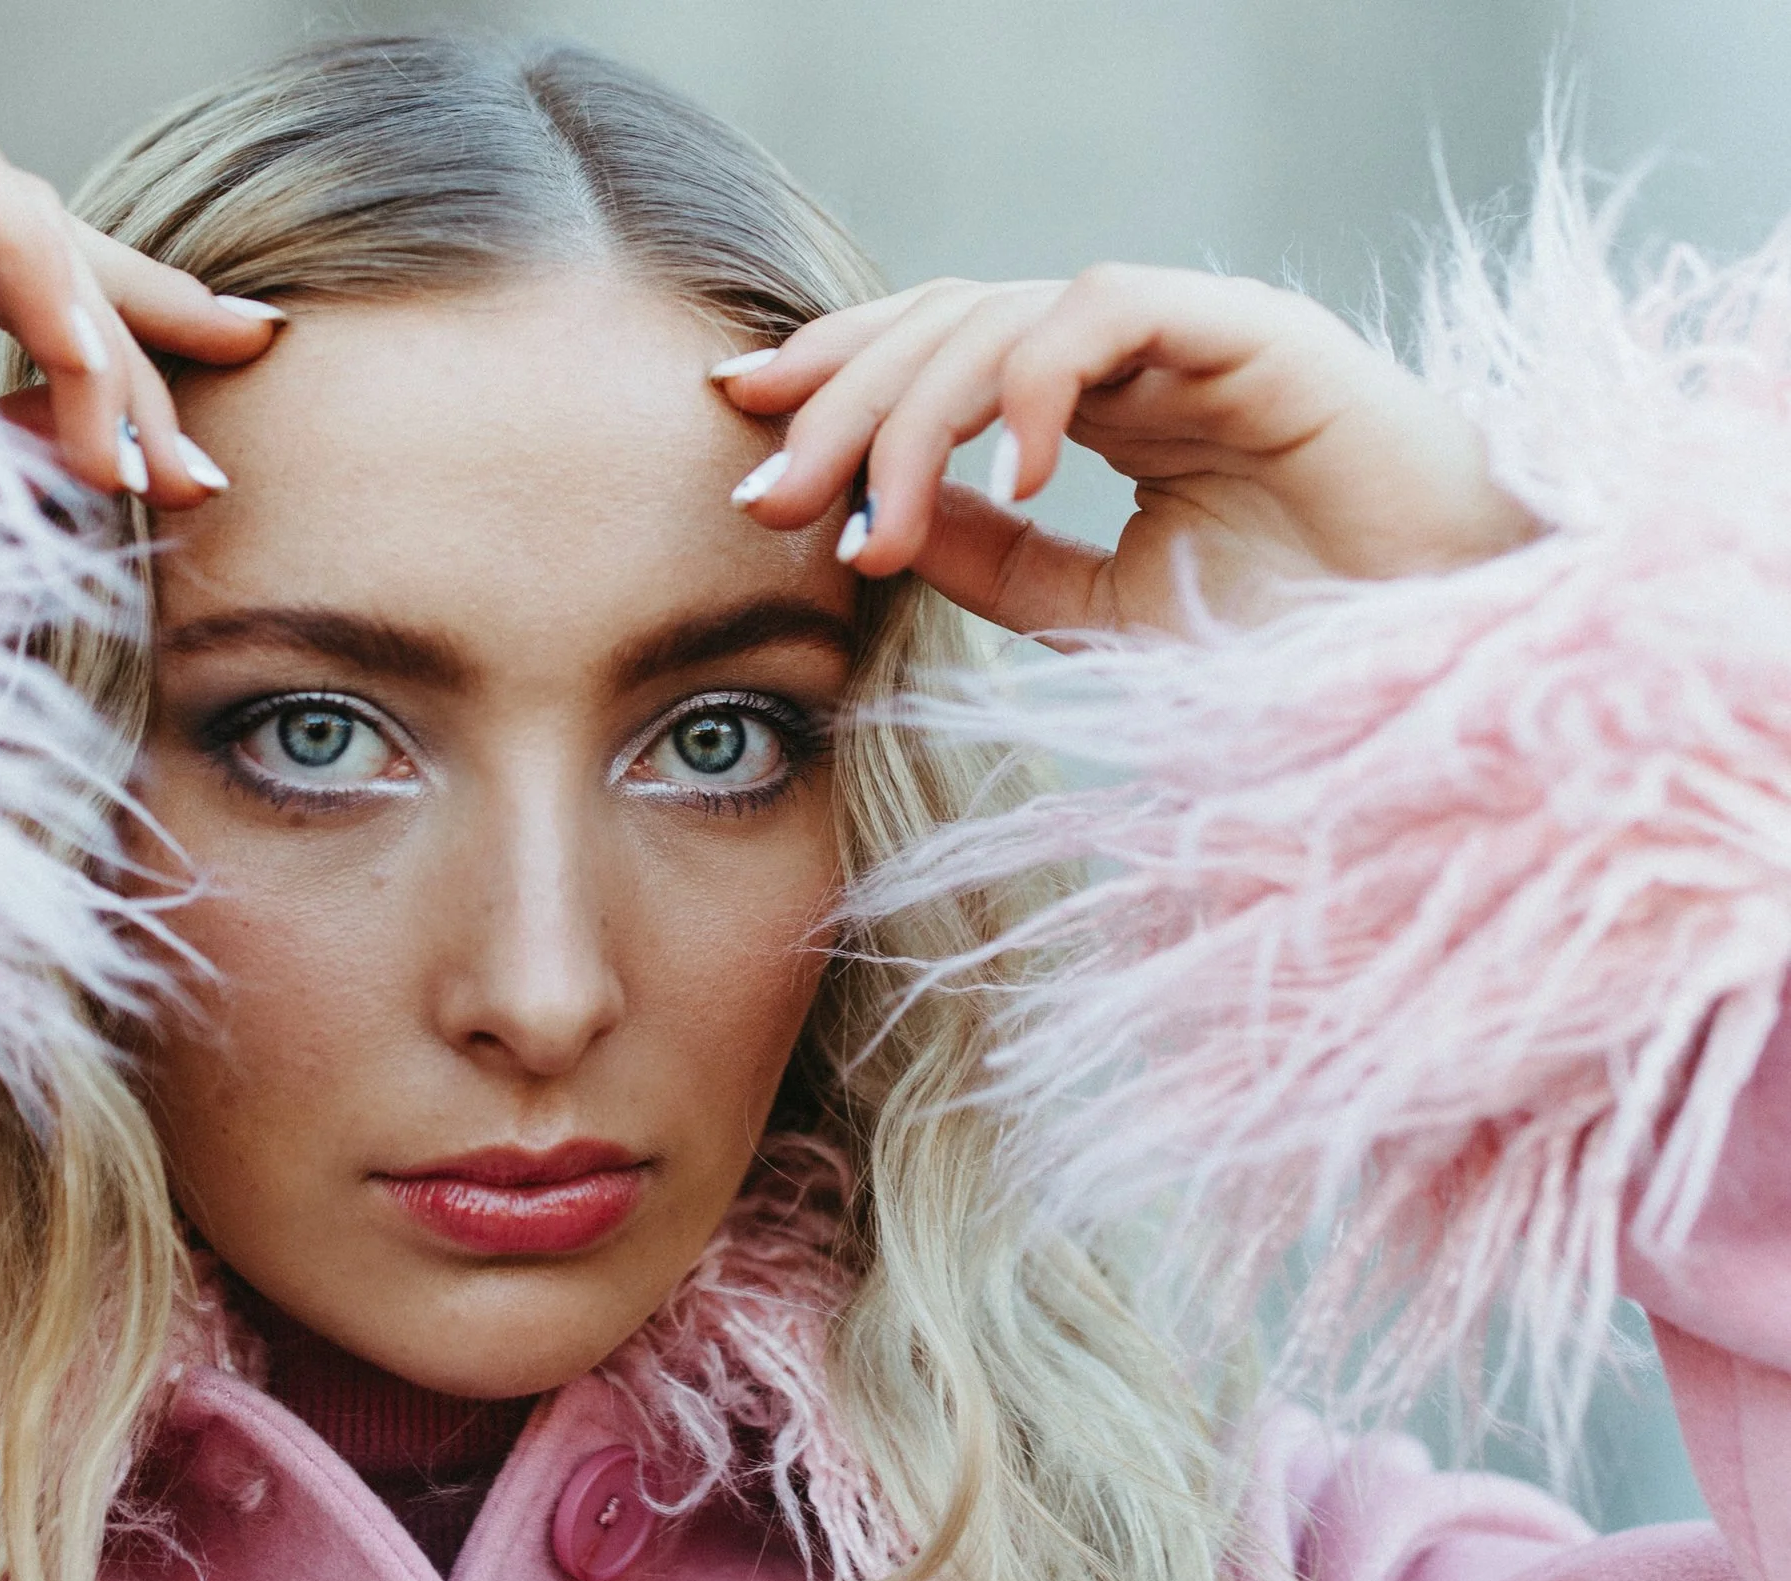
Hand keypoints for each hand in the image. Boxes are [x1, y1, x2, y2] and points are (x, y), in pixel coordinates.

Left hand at [715, 266, 1538, 634]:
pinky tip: (1014, 478)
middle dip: (836, 404)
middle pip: (941, 327)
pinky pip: (1103, 314)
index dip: (833, 381)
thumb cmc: (1299, 630)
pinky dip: (1035, 387)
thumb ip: (1003, 563)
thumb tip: (882, 529)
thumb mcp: (1107, 607)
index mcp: (1093, 402)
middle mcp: (1128, 354)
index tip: (739, 436)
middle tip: (766, 494)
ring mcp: (1187, 332)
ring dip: (912, 418)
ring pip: (999, 320)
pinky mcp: (1248, 329)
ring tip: (872, 522)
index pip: (936, 355)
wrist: (1447, 659)